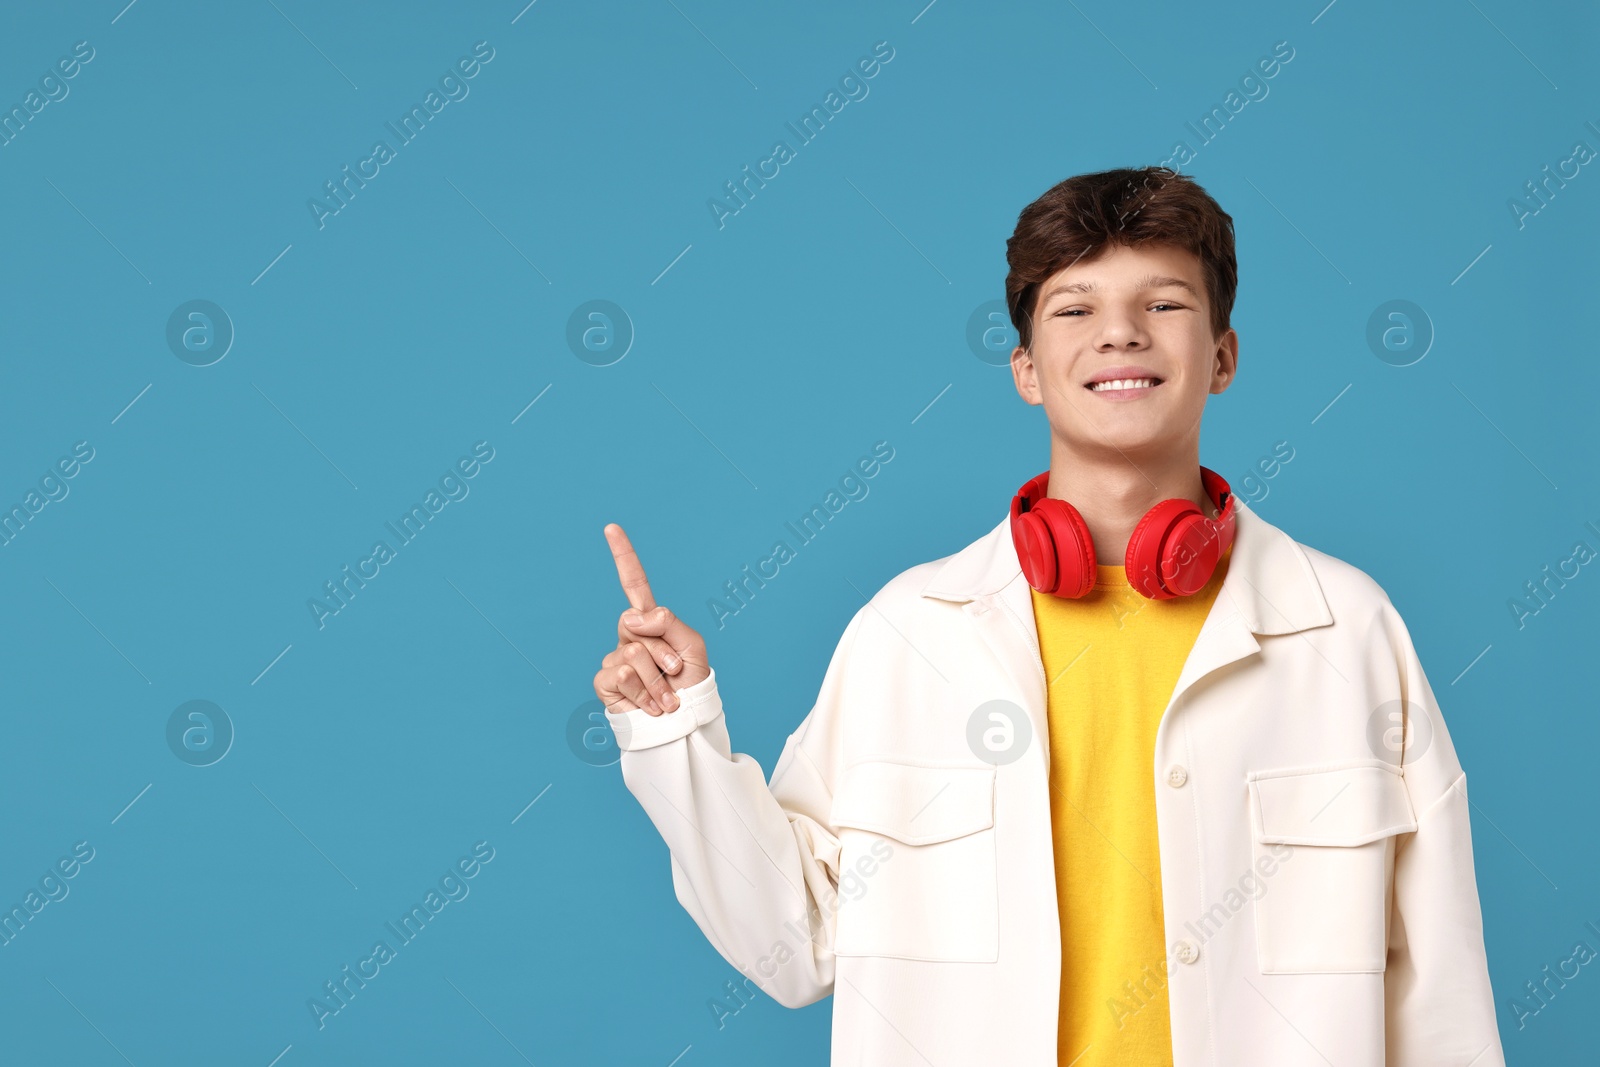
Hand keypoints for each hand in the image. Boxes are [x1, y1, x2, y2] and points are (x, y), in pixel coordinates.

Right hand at [595, 522, 710, 716]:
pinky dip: (644, 692)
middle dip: (662, 649)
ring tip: (666, 696)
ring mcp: (615, 658)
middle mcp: (629, 637)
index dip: (623, 556)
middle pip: (634, 623)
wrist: (683, 724)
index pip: (634, 584)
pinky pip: (621, 673)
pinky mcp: (605, 682)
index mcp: (652, 623)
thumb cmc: (690, 685)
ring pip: (632, 652)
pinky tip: (651, 705)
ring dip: (657, 678)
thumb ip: (667, 622)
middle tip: (673, 671)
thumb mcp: (692, 645)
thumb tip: (633, 617)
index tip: (611, 527)